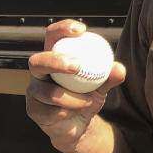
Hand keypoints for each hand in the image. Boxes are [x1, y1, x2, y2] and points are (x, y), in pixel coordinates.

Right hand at [26, 19, 125, 152]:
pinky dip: (68, 111)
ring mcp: (34, 90)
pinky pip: (51, 111)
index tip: (81, 30)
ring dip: (72, 97)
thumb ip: (109, 77)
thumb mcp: (101, 85)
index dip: (62, 28)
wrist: (78, 123)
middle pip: (38, 61)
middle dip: (56, 61)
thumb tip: (119, 69)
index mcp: (55, 56)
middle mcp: (40, 71)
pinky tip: (76, 112)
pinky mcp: (33, 109)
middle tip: (77, 66)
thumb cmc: (87, 96)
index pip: (53, 36)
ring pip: (49, 92)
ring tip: (90, 99)